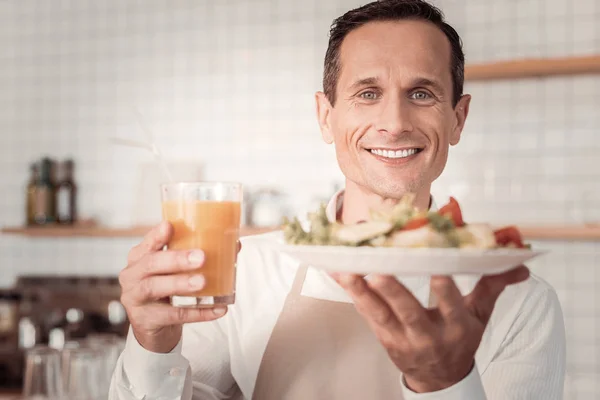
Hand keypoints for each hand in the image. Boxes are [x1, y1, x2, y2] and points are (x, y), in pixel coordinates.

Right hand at [119, 221, 240, 352]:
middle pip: (151, 264)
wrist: (152, 328)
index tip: (170, 226)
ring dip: (180, 283)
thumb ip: (194, 256)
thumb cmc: (166, 290)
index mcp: (139, 258)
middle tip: (200, 257)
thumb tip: (234, 244)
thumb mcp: (173, 271)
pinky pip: (173, 316)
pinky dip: (198, 313)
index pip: (146, 243)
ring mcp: (135, 299)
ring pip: (155, 287)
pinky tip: (217, 309)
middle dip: (176, 259)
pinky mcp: (145, 320)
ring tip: (202, 282)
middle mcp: (132, 276)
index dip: (156, 235)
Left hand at [333, 266, 528, 392]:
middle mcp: (428, 336)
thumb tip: (521, 265)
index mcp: (456, 327)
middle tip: (379, 272)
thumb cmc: (460, 339)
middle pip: (409, 313)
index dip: (445, 291)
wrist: (439, 377)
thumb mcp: (479, 316)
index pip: (452, 307)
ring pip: (380, 315)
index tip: (439, 271)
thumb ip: (493, 286)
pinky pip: (366, 315)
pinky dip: (353, 295)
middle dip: (394, 293)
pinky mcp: (383, 338)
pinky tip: (340, 274)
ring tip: (345, 270)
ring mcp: (402, 339)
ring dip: (361, 292)